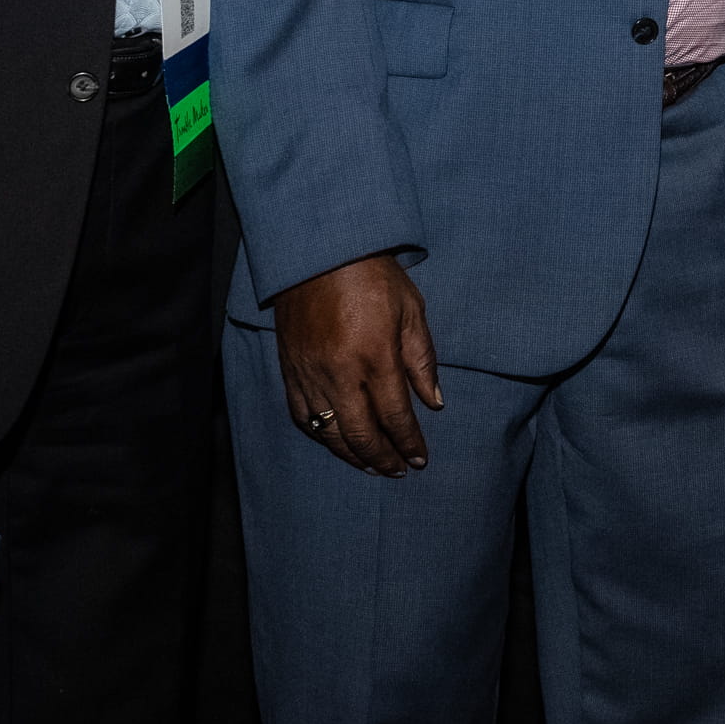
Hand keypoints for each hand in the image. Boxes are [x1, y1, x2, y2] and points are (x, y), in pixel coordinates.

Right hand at [274, 253, 443, 474]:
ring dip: (351, 455)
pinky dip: (320, 435)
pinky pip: (302, 415)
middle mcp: (340, 372)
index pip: (395, 416)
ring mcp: (310, 373)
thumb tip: (434, 403)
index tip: (419, 460)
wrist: (320, 252)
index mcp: (375, 356)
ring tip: (371, 466)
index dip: (409, 443)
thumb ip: (422, 360)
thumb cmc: (373, 276)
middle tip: (397, 471)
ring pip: (329, 432)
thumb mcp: (411, 310)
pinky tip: (335, 441)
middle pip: (360, 434)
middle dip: (382, 458)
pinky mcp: (290, 369)